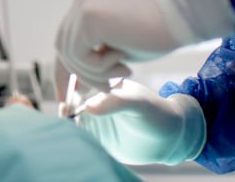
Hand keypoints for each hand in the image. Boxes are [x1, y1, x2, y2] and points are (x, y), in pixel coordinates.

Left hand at [54, 0, 234, 91]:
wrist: (183, 16)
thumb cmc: (159, 31)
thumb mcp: (120, 46)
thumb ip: (97, 55)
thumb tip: (77, 81)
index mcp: (87, 4)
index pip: (66, 40)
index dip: (65, 69)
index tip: (68, 97)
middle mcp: (81, 2)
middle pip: (63, 47)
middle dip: (80, 75)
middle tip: (108, 89)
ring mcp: (82, 7)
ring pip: (69, 53)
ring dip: (95, 73)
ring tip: (124, 73)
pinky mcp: (88, 16)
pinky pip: (79, 54)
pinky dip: (99, 68)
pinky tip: (124, 62)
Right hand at [78, 79, 205, 165]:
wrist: (170, 137)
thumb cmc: (156, 112)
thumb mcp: (137, 103)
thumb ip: (116, 102)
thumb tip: (88, 107)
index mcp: (102, 89)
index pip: (78, 88)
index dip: (68, 95)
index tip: (66, 106)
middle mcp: (96, 105)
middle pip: (71, 107)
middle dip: (65, 113)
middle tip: (67, 121)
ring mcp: (96, 123)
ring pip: (74, 125)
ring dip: (68, 129)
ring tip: (71, 135)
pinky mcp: (99, 141)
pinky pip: (82, 141)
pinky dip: (76, 142)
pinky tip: (78, 145)